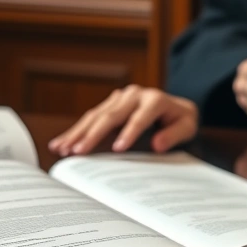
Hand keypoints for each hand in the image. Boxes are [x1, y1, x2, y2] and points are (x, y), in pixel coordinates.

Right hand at [48, 85, 197, 155]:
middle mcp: (134, 95)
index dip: (129, 133)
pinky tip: (60, 143)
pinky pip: (91, 117)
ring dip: (78, 133)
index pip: (140, 118)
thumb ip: (174, 135)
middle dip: (93, 135)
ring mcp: (120, 98)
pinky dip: (76, 131)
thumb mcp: (187, 126)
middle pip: (111, 116)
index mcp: (155, 100)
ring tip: (62, 149)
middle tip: (78, 152)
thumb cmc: (181, 120)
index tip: (118, 149)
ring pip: (96, 115)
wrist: (176, 107)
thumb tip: (157, 144)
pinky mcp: (110, 104)